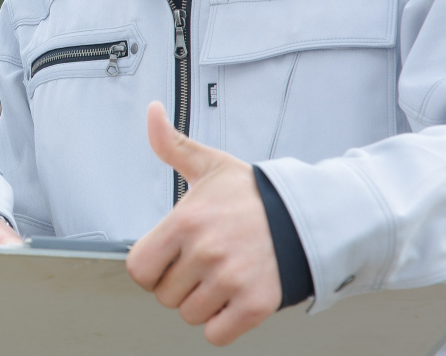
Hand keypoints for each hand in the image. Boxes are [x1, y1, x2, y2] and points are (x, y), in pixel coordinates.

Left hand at [126, 101, 279, 345]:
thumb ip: (171, 144)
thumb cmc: (252, 195)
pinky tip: (233, 299)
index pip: (139, 269)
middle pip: (164, 295)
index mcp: (186, 222)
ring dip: (202, 303)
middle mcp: (205, 252)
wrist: (306, 216)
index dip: (151, 268)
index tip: (168, 258)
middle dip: (178, 284)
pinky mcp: (256, 305)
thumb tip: (152, 112)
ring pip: (190, 315)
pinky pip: (217, 334)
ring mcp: (231, 280)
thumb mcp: (209, 165)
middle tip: (202, 264)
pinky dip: (222, 324)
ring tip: (220, 278)